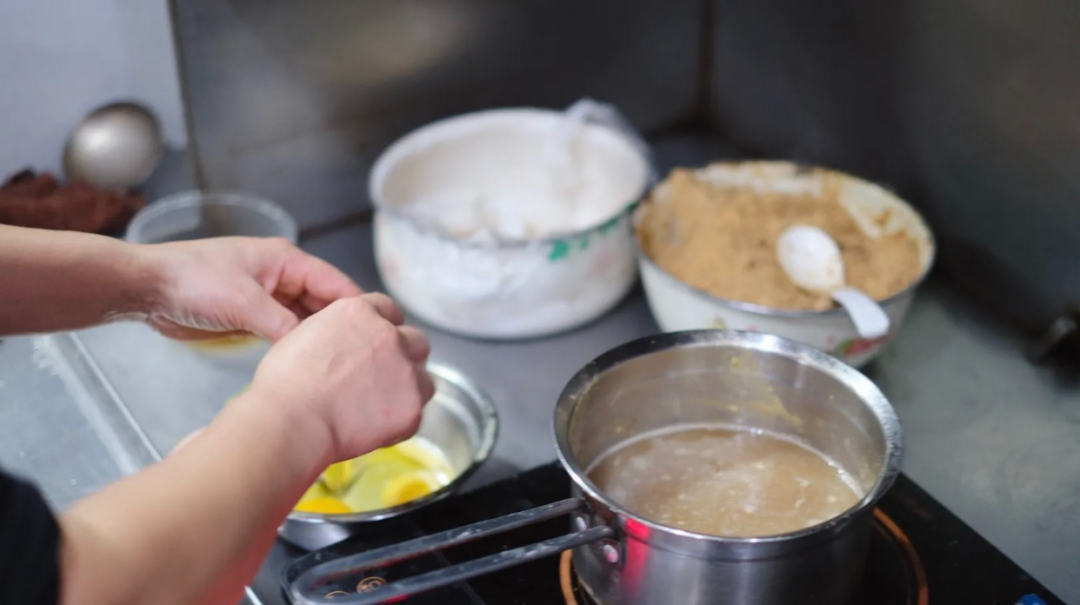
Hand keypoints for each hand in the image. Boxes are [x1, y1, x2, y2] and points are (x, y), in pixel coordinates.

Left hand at [139, 237, 361, 341]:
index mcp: (286, 259)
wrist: (146, 289)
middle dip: (342, 325)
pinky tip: (312, 363)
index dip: (359, 307)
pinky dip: (298, 344)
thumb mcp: (243, 303)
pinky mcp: (252, 315)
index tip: (382, 332)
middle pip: (324, 302)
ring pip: (305, 318)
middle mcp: (282, 275)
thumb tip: (315, 350)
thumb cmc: (194, 282)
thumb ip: (282, 325)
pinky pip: (286, 330)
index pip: (335, 283)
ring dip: (319, 337)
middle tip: (367, 355)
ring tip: (345, 363)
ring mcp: (267, 296)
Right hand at [247, 293, 434, 460]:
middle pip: (415, 341)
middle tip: (381, 377)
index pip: (389, 310)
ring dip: (407, 388)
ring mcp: (405, 372)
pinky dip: (401, 420)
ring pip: (423, 378)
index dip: (384, 328)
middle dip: (403, 356)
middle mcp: (390, 336)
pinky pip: (416, 413)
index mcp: (361, 312)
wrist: (293, 420)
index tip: (377, 344)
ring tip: (380, 406)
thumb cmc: (286, 383)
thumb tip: (348, 346)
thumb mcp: (306, 334)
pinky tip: (376, 426)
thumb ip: (340, 332)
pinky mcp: (411, 407)